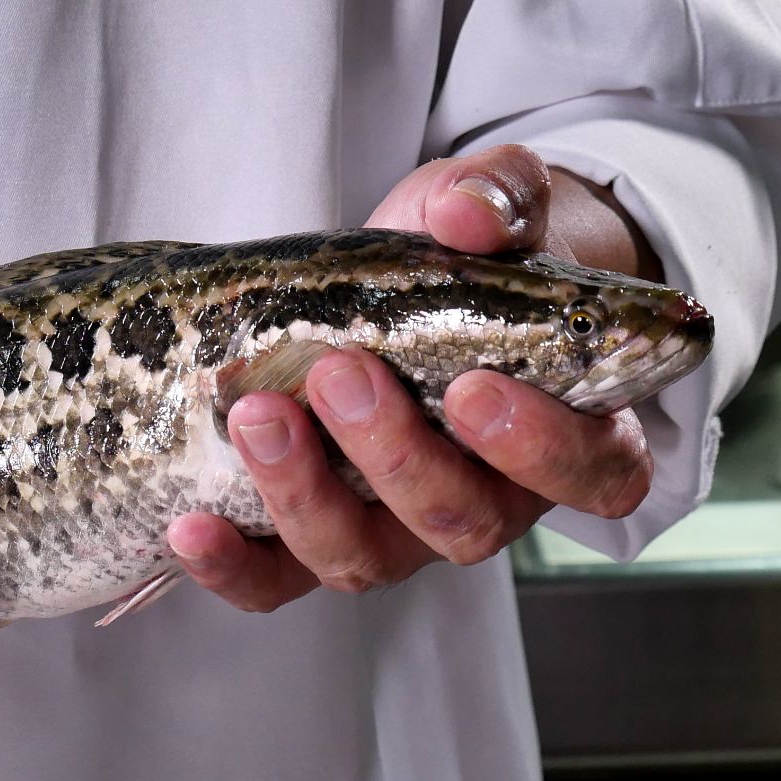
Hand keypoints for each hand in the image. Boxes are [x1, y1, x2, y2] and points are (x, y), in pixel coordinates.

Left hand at [167, 143, 656, 605]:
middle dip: (394, 455)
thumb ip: (498, 197)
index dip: (540, 451)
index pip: (593, 476)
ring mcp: (395, 534)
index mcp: (566, 434)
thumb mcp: (489, 205)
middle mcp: (485, 502)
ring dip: (306, 499)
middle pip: (460, 522)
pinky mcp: (310, 543)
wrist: (389, 285)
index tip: (473, 390)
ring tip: (257, 416)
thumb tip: (466, 215)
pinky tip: (187, 527)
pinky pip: (275, 583)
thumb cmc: (462, 257)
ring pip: (363, 558)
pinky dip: (232, 566)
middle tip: (338, 373)